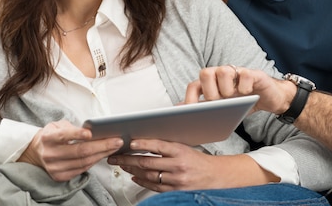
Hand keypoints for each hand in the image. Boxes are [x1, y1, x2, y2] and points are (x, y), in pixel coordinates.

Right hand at [18, 120, 123, 181]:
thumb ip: (72, 127)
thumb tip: (93, 130)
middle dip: (101, 145)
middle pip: (80, 151)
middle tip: (117, 140)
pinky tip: (104, 155)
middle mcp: (50, 154)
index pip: (63, 136)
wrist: (37, 152)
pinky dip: (95, 161)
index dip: (77, 134)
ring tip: (115, 147)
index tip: (90, 133)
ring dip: (102, 154)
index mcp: (48, 138)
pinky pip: (82, 169)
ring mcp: (55, 167)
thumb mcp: (57, 125)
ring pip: (84, 162)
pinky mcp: (60, 176)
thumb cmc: (52, 135)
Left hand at [107, 139, 276, 191]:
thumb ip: (167, 145)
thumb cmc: (199, 160)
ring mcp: (176, 180)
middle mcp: (178, 165)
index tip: (130, 143)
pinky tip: (134, 177)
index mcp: (180, 151)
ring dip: (132, 170)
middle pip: (148, 162)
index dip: (142, 144)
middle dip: (128, 159)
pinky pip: (154, 186)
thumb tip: (145, 140)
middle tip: (116, 156)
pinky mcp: (175, 190)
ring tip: (122, 165)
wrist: (215, 176)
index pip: (158, 146)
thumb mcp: (185, 146)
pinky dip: (142, 181)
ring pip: (149, 175)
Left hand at [184, 65, 296, 115]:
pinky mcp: (253, 73)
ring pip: (223, 71)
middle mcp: (221, 74)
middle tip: (218, 103)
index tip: (190, 112)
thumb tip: (182, 114)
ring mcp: (237, 72)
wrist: (269, 98)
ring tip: (233, 97)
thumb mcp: (223, 109)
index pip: (194, 85)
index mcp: (211, 83)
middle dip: (209, 92)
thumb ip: (206, 109)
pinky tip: (248, 93)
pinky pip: (245, 74)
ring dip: (225, 88)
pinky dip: (244, 87)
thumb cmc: (243, 103)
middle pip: (205, 73)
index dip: (190, 98)